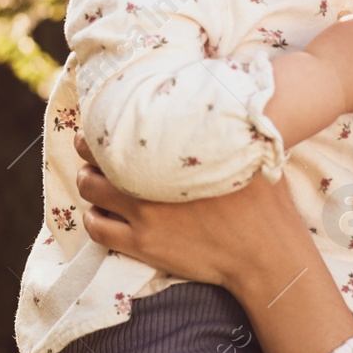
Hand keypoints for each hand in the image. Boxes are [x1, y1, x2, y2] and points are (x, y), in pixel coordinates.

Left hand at [74, 133, 313, 290]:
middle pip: (94, 156)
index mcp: (174, 154)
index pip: (120, 129)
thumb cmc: (263, 202)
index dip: (106, 123)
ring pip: (89, 190)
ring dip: (89, 182)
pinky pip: (97, 228)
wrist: (264, 254)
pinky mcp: (142, 245)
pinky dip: (94, 216)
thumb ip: (227, 129)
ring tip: (97, 179)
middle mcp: (150, 182)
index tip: (107, 121)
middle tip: (94, 148)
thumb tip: (223, 98)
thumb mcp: (251, 152)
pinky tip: (103, 212)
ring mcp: (143, 216)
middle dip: (89, 149)